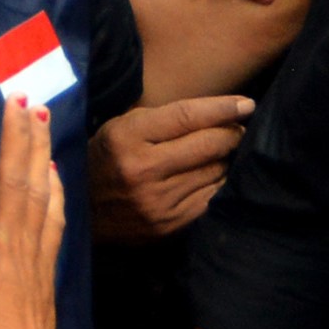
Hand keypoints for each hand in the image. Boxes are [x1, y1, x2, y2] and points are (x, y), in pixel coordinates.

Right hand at [0, 101, 67, 328]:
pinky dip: (55, 187)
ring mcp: (33, 249)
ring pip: (38, 188)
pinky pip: (54, 215)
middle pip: (16, 177)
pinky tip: (53, 169)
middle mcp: (10, 240)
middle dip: (17, 134)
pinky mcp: (46, 262)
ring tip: (39, 114)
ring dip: (38, 149)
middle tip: (19, 95)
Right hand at [86, 94, 251, 239]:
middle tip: (240, 126)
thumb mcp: (123, 126)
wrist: (82, 209)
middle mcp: (142, 169)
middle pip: (208, 144)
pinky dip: (218, 183)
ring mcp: (157, 201)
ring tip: (225, 150)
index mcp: (127, 137)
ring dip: (226, 159)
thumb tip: (221, 112)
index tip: (246, 103)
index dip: (223, 108)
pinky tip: (216, 174)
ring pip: (214, 171)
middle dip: (232, 133)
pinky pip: (211, 198)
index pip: (187, 115)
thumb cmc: (108, 157)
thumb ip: (165, 118)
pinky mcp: (168, 225)